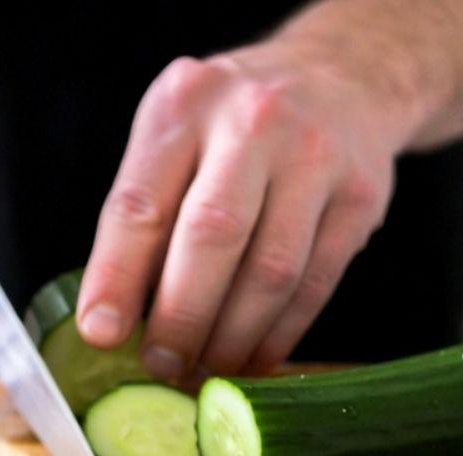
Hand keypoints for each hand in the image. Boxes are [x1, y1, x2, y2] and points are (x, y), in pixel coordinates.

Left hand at [76, 40, 417, 378]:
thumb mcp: (176, 135)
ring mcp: (315, 156)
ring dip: (232, 337)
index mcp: (185, 104)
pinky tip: (253, 357)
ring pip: (271, 271)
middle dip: (181, 317)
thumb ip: (146, 211)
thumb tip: (114, 321)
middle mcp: (253, 121)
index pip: (141, 203)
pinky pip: (315, 283)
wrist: (342, 76)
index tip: (102, 335)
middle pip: (212, 236)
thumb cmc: (232, 125)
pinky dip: (279, 334)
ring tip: (204, 372)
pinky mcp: (361, 196)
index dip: (117, 277)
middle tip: (161, 366)